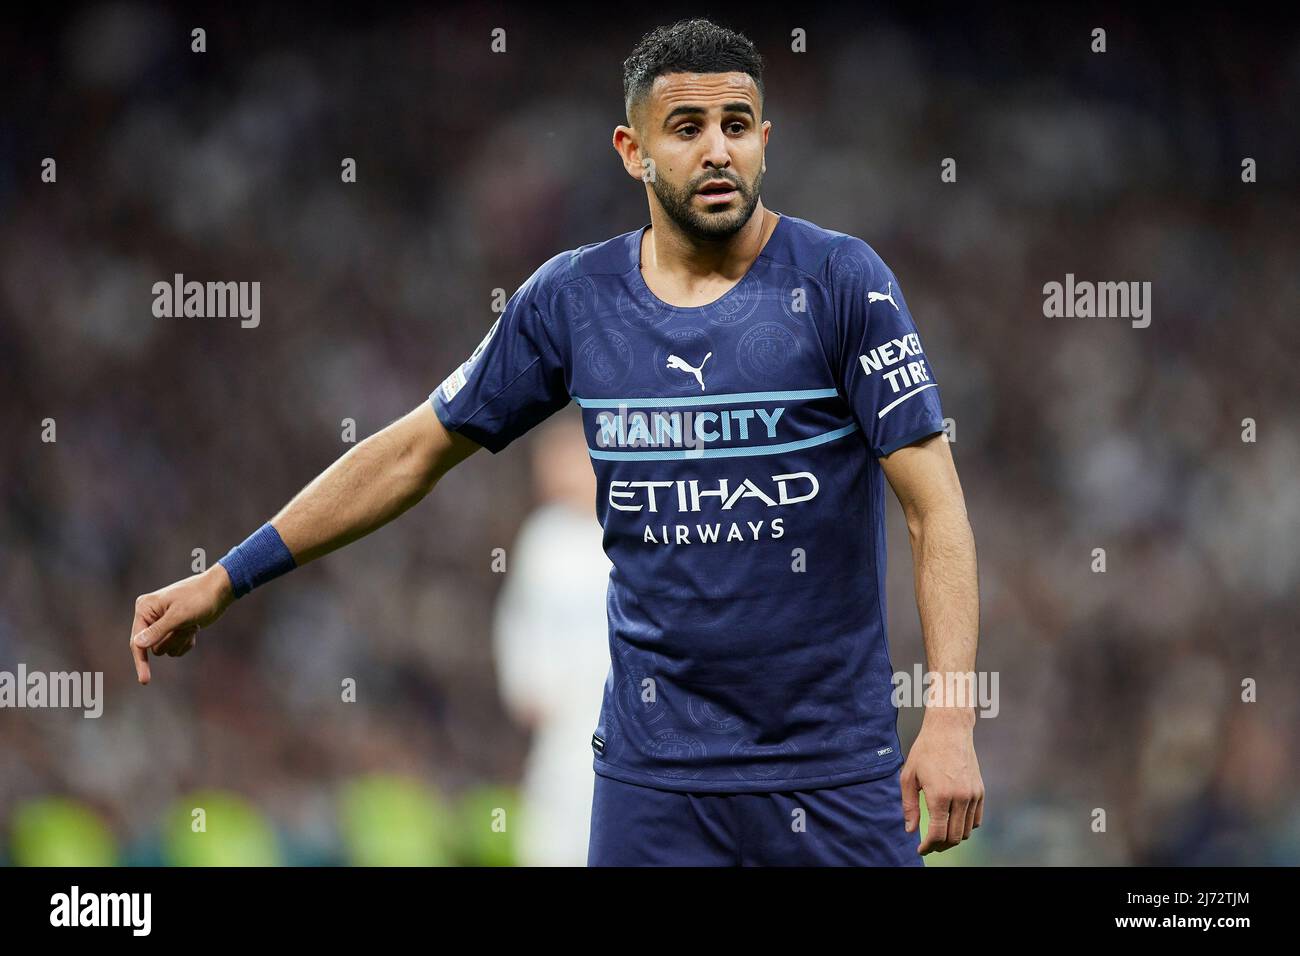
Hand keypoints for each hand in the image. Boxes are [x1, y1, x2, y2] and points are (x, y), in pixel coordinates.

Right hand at [130, 564, 234, 684]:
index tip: (145, 681)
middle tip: (188, 625)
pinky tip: (195, 628)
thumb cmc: (200, 598)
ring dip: (181, 640)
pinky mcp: (174, 630)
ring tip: (193, 624)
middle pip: (153, 648)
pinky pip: (175, 648)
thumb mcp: (180, 615)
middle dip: (173, 640)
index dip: (141, 661)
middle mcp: (150, 617)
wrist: (219, 591)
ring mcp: (162, 624)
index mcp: (145, 608)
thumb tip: (138, 644)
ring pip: (165, 649)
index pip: (137, 641)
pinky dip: (186, 642)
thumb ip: (158, 631)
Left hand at [900, 710, 983, 854]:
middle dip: (940, 845)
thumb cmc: (925, 750)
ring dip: (953, 838)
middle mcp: (960, 797)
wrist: (949, 729)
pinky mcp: (980, 791)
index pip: (937, 834)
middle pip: (953, 837)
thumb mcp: (908, 776)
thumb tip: (911, 830)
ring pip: (966, 831)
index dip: (928, 846)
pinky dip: (966, 827)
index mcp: (940, 795)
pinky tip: (954, 824)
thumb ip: (909, 806)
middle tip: (929, 845)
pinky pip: (977, 820)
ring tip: (940, 836)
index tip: (921, 849)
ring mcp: (973, 795)